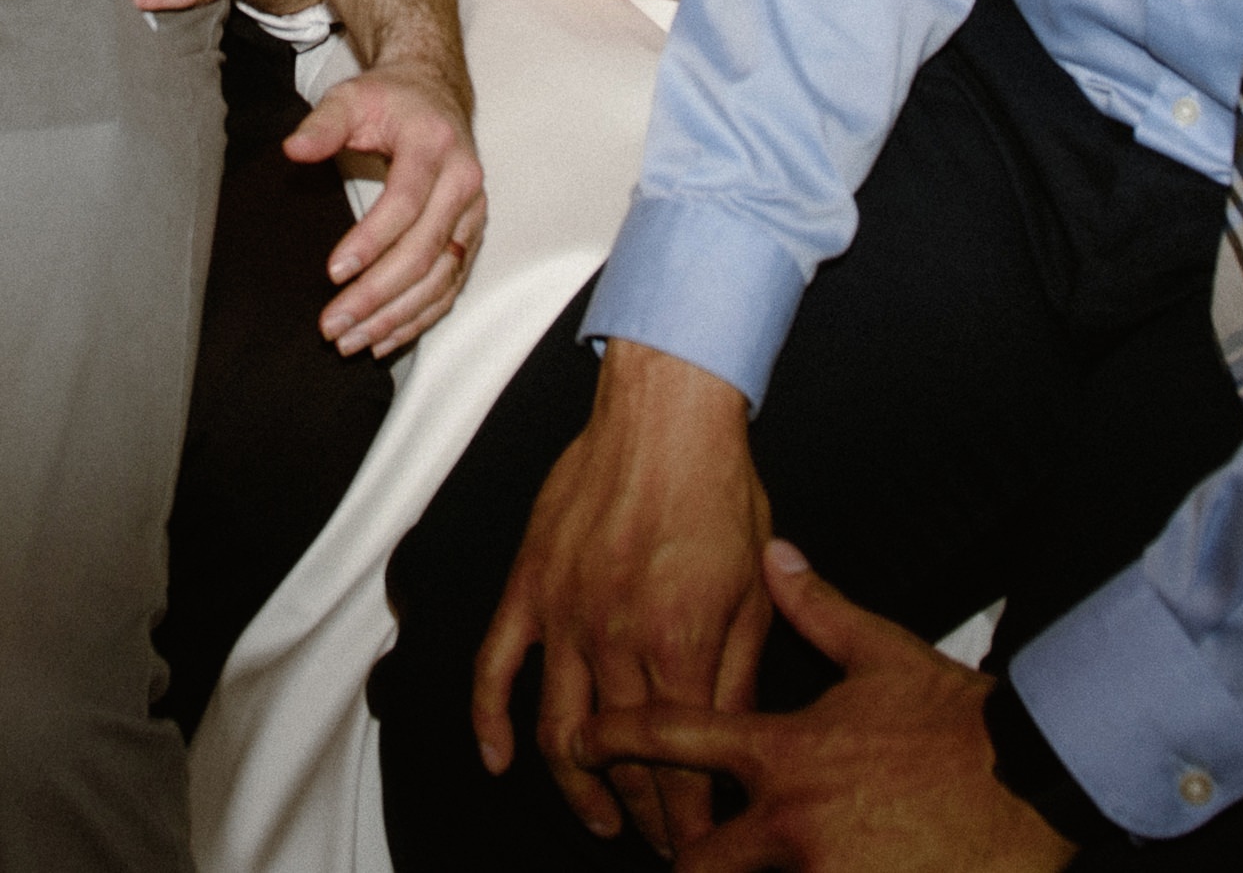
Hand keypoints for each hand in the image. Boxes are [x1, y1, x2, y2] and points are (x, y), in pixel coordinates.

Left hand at [289, 52, 485, 356]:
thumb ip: (322, 124)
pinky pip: (450, 286)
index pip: (405, 203)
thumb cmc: (390, 99)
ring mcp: (473, 213)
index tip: (333, 272)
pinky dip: (419, 317)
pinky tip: (385, 338)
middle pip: (424, 251)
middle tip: (333, 324)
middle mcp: (464, 183)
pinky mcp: (471, 235)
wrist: (435, 95)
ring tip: (352, 340)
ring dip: (397, 316)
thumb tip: (294, 150)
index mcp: (435, 146)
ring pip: (440, 278)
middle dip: (378, 294)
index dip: (371, 241)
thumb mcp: (351, 97)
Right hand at [478, 339, 774, 850]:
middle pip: (619, 758)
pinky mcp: (528, 585)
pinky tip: (499, 760)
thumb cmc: (719, 490)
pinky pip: (495, 666)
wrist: (665, 412)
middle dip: (642, 815)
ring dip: (575, 787)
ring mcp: (563, 614)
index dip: (688, 818)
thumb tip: (738, 742)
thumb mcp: (754, 589)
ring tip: (598, 819)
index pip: (679, 761)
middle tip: (659, 842)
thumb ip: (740, 673)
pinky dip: (488, 721)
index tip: (701, 844)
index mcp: (678, 644)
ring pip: (556, 730)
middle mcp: (613, 639)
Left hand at [572, 543, 1071, 872]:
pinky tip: (818, 869)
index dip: (614, 740)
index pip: (672, 739)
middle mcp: (788, 817)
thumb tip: (777, 556)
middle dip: (679, 852)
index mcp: (783, 749)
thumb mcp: (882, 653)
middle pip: (693, 855)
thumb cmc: (957, 719)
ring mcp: (819, 869)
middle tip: (671, 844)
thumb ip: (816, 608)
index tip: (583, 742)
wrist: (1033, 781)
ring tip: (735, 860)